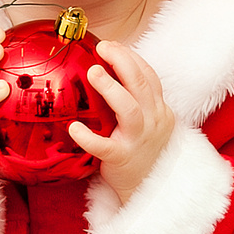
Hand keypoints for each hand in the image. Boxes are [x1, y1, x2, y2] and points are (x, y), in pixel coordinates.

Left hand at [72, 40, 176, 202]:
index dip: (131, 57)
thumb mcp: (147, 122)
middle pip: (141, 84)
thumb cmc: (140, 151)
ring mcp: (139, 140)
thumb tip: (104, 71)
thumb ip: (133, 100)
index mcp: (159, 110)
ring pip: (130, 109)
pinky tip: (74, 127)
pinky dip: (89, 137)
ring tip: (93, 72)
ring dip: (111, 88)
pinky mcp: (122, 158)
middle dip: (122, 61)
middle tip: (102, 48)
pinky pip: (104, 146)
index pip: (149, 76)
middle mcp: (153, 121)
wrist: (148, 188)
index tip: (112, 45)